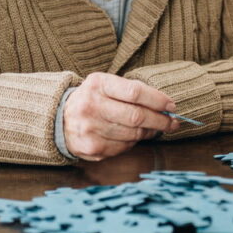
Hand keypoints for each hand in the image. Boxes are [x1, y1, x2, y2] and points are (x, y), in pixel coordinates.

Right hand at [63, 73, 179, 160]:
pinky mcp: (92, 148)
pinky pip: (124, 147)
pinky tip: (134, 136)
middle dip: (160, 120)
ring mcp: (90, 129)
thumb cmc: (92, 99)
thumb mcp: (106, 85)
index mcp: (98, 84)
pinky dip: (134, 141)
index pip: (135, 92)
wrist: (59, 119)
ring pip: (133, 134)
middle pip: (137, 116)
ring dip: (149, 132)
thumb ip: (132, 92)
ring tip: (156, 128)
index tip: (172, 105)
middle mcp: (91, 106)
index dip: (158, 100)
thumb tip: (165, 106)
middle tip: (173, 122)